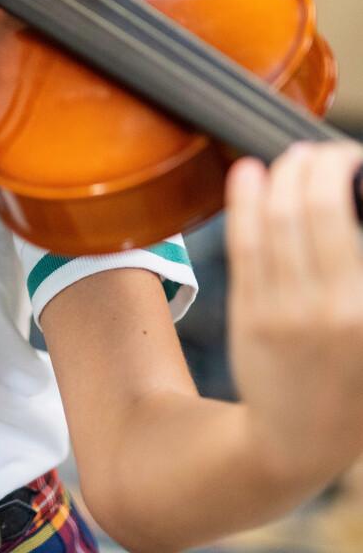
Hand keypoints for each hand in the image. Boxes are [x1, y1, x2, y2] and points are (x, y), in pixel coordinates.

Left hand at [226, 141, 362, 489]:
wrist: (294, 443)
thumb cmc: (350, 387)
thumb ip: (362, 274)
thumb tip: (355, 207)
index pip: (348, 219)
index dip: (346, 172)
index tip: (350, 158)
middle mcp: (332, 308)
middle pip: (314, 209)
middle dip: (316, 165)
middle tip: (321, 152)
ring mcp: (285, 310)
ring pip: (277, 220)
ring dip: (282, 175)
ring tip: (291, 158)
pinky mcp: (249, 313)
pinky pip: (244, 244)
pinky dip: (246, 201)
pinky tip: (249, 173)